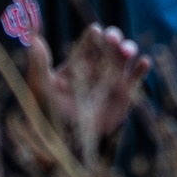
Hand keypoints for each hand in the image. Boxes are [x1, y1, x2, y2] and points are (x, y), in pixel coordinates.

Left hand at [36, 22, 147, 152]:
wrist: (68, 145)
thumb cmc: (49, 117)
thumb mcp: (41, 88)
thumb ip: (38, 62)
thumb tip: (32, 37)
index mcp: (76, 64)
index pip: (88, 43)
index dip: (93, 35)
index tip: (95, 31)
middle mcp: (95, 69)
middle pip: (109, 45)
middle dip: (113, 37)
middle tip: (112, 39)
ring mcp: (112, 80)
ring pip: (124, 56)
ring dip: (128, 47)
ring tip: (127, 51)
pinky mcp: (125, 94)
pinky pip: (137, 77)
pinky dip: (142, 67)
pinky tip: (144, 62)